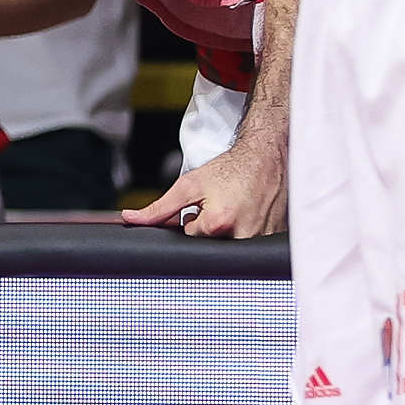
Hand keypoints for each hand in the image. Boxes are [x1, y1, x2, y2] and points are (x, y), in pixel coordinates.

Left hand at [123, 131, 285, 237]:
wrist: (265, 157)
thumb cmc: (230, 169)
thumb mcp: (189, 185)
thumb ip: (159, 207)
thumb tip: (131, 219)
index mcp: (218, 223)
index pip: (190, 236)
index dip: (193, 220)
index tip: (204, 206)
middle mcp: (241, 236)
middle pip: (210, 245)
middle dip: (210, 229)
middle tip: (220, 206)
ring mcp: (260, 239)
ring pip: (230, 247)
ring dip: (227, 231)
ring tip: (234, 209)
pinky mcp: (273, 239)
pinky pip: (251, 246)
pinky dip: (245, 231)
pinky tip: (248, 212)